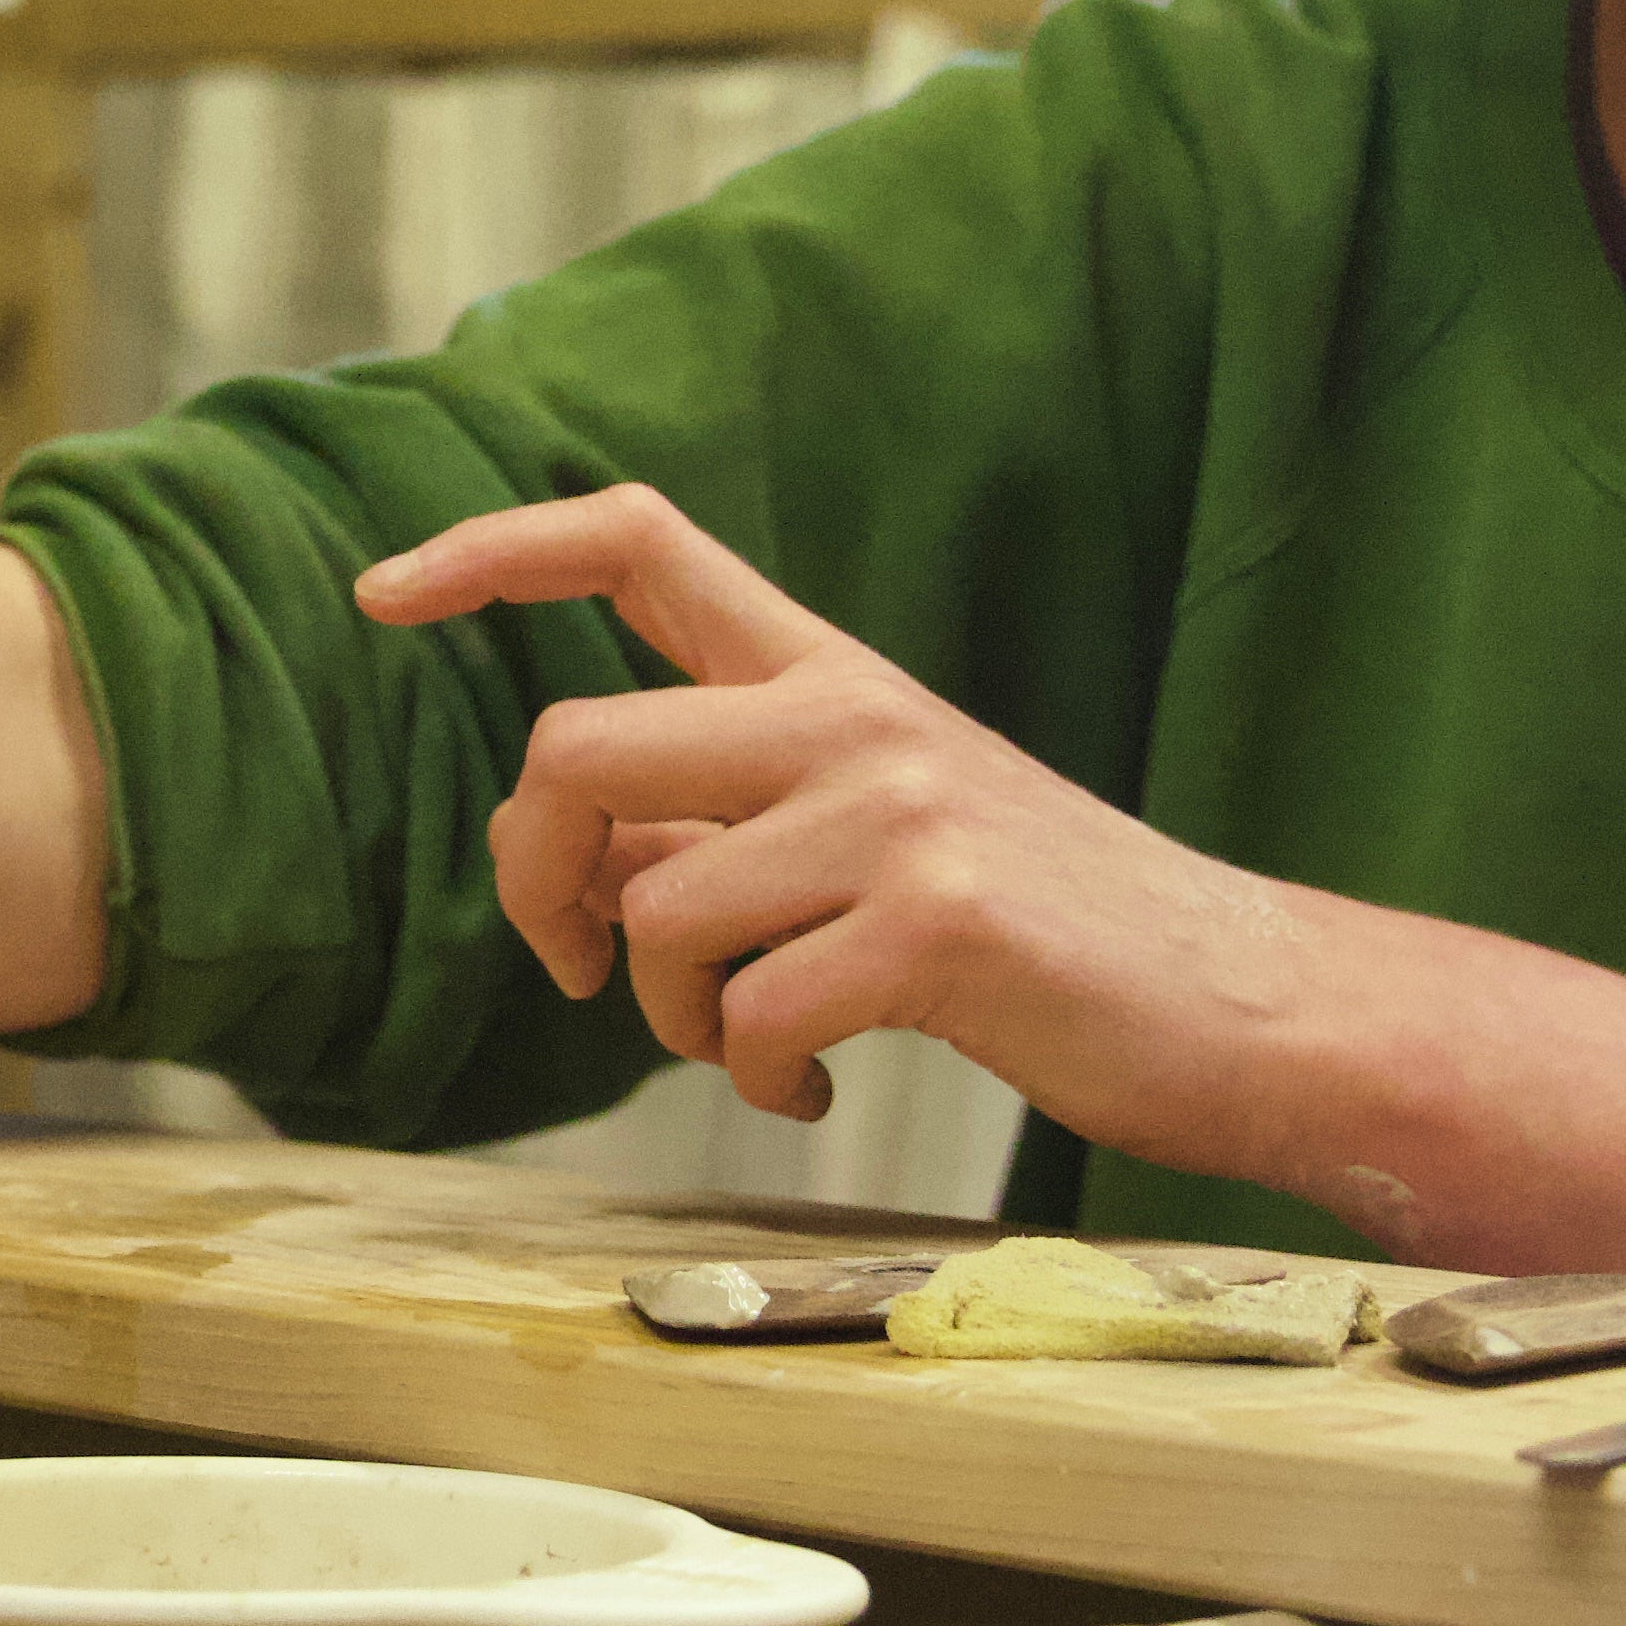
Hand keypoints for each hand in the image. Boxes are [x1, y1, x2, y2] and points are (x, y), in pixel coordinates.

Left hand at [353, 485, 1334, 1180]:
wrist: (1246, 1002)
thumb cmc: (1041, 931)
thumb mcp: (870, 837)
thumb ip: (720, 824)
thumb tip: (578, 869)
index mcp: (826, 673)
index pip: (632, 540)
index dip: (487, 553)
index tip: (379, 594)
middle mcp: (851, 716)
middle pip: (574, 751)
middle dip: (531, 882)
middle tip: (581, 967)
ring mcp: (897, 814)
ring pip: (656, 914)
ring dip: (674, 1018)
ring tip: (757, 1045)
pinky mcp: (938, 927)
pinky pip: (748, 1018)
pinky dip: (755, 1078)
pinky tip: (816, 1085)